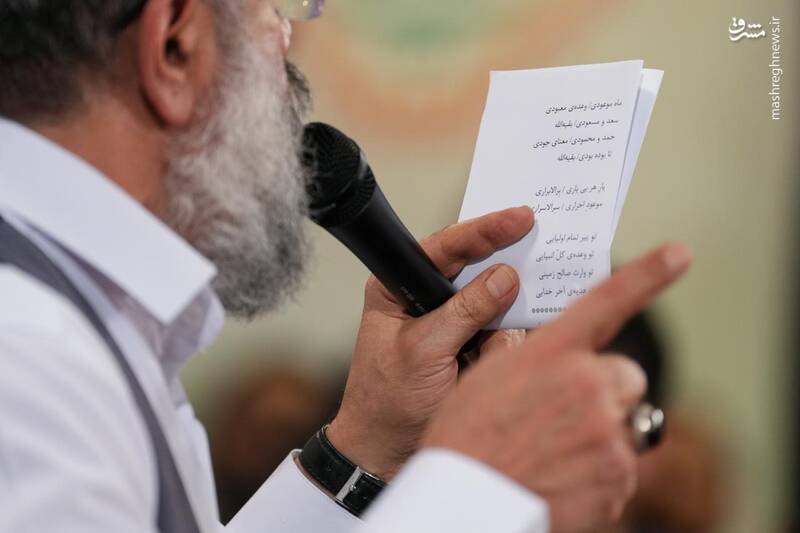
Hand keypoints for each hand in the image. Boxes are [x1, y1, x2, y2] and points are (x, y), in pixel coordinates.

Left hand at [327, 206, 534, 478]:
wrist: (382, 456)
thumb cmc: (386, 403)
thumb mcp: (423, 352)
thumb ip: (464, 312)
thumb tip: (506, 277)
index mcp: (398, 287)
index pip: (445, 247)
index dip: (484, 230)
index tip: (521, 217)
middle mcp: (427, 300)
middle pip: (477, 271)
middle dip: (502, 280)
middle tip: (538, 261)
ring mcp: (452, 326)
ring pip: (498, 308)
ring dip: (497, 333)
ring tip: (473, 360)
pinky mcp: (470, 350)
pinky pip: (503, 338)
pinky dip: (501, 353)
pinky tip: (480, 370)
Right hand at [423, 243, 691, 532]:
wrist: (467, 501)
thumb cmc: (467, 439)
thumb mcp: (487, 378)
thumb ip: (533, 358)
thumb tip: (561, 359)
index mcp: (552, 353)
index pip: (607, 302)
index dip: (649, 274)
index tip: (680, 253)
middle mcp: (586, 385)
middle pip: (624, 375)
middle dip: (604, 391)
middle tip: (565, 417)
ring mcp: (607, 432)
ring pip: (624, 423)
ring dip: (599, 435)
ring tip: (554, 455)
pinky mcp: (618, 478)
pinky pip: (622, 467)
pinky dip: (599, 474)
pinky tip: (562, 479)